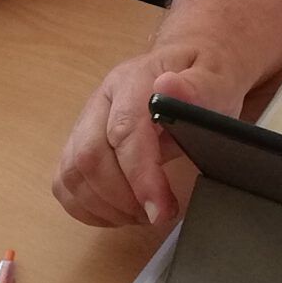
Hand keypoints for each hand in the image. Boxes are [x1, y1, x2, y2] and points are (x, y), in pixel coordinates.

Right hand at [53, 42, 258, 226]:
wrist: (188, 67)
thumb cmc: (205, 76)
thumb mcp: (216, 77)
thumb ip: (197, 87)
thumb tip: (168, 88)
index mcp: (134, 80)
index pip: (124, 129)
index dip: (139, 175)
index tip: (160, 210)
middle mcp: (102, 99)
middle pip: (89, 156)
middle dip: (122, 198)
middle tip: (157, 215)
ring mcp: (86, 122)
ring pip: (72, 173)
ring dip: (105, 207)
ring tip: (142, 215)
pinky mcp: (78, 143)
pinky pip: (65, 182)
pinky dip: (87, 208)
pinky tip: (119, 213)